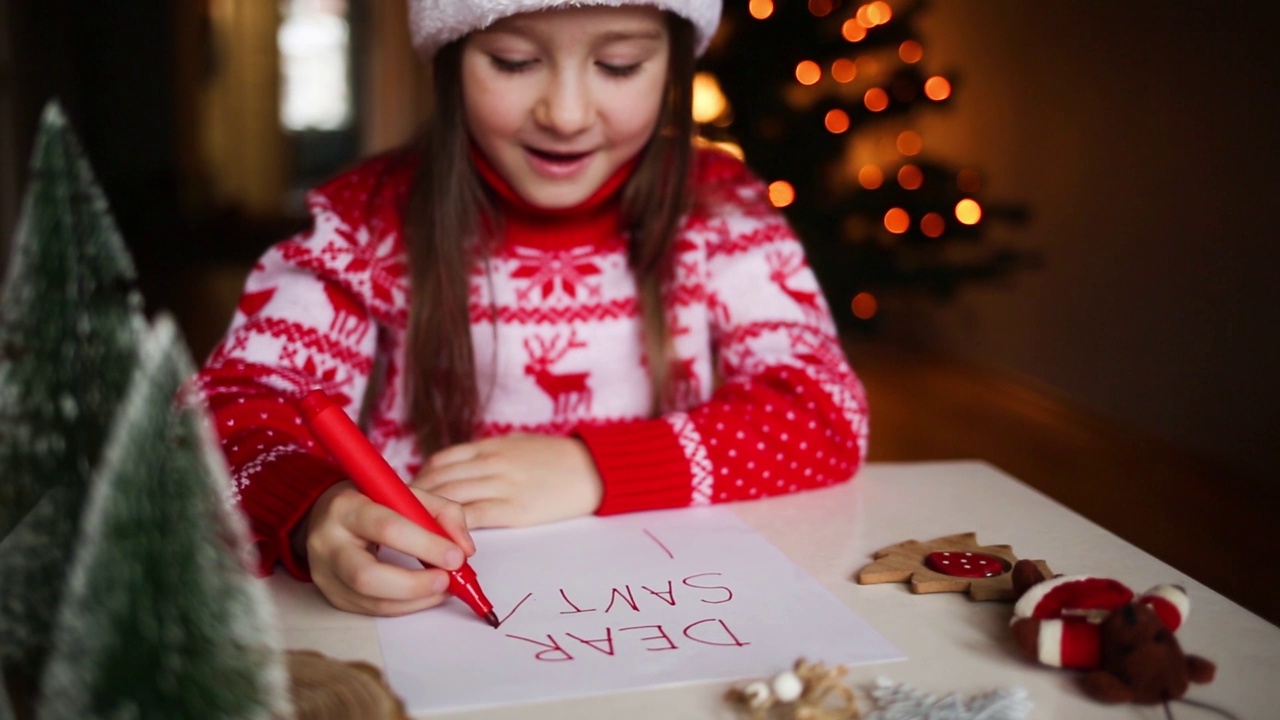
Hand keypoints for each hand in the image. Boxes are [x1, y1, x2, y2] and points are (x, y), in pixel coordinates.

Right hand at [300, 480, 475, 615]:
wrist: (327, 515)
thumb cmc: (371, 502)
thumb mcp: (404, 494)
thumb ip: (442, 513)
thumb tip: (465, 549)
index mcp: (347, 506)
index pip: (386, 528)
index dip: (425, 545)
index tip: (456, 556)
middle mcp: (328, 542)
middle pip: (367, 576)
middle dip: (416, 584)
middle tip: (448, 580)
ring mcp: (325, 573)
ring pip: (370, 601)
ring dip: (415, 600)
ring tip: (442, 588)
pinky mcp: (332, 595)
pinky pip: (372, 610)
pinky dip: (405, 606)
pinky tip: (425, 595)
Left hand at [413, 434, 602, 527]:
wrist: (596, 469)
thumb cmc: (560, 459)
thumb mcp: (520, 443)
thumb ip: (490, 453)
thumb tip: (460, 466)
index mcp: (491, 446)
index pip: (441, 461)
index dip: (419, 480)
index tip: (407, 497)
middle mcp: (491, 462)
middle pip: (438, 480)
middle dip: (414, 501)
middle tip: (400, 520)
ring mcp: (502, 484)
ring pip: (449, 498)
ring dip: (427, 517)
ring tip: (414, 534)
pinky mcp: (515, 507)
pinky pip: (472, 516)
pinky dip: (450, 528)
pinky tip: (441, 539)